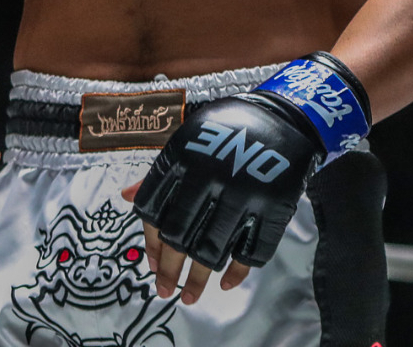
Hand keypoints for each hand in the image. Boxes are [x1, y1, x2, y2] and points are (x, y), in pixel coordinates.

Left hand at [124, 54, 370, 306]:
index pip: (153, 209)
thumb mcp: (189, 137)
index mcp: (183, 156)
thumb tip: (125, 196)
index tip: (151, 262)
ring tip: (189, 297)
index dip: (149, 241)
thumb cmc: (229, 128)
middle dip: (169, 270)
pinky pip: (251, 251)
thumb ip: (160, 169)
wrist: (286, 116)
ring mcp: (243, 193)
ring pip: (211, 251)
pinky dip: (238, 272)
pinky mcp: (273, 207)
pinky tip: (227, 283)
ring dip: (198, 280)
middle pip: (178, 237)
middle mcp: (209, 176)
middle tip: (165, 290)